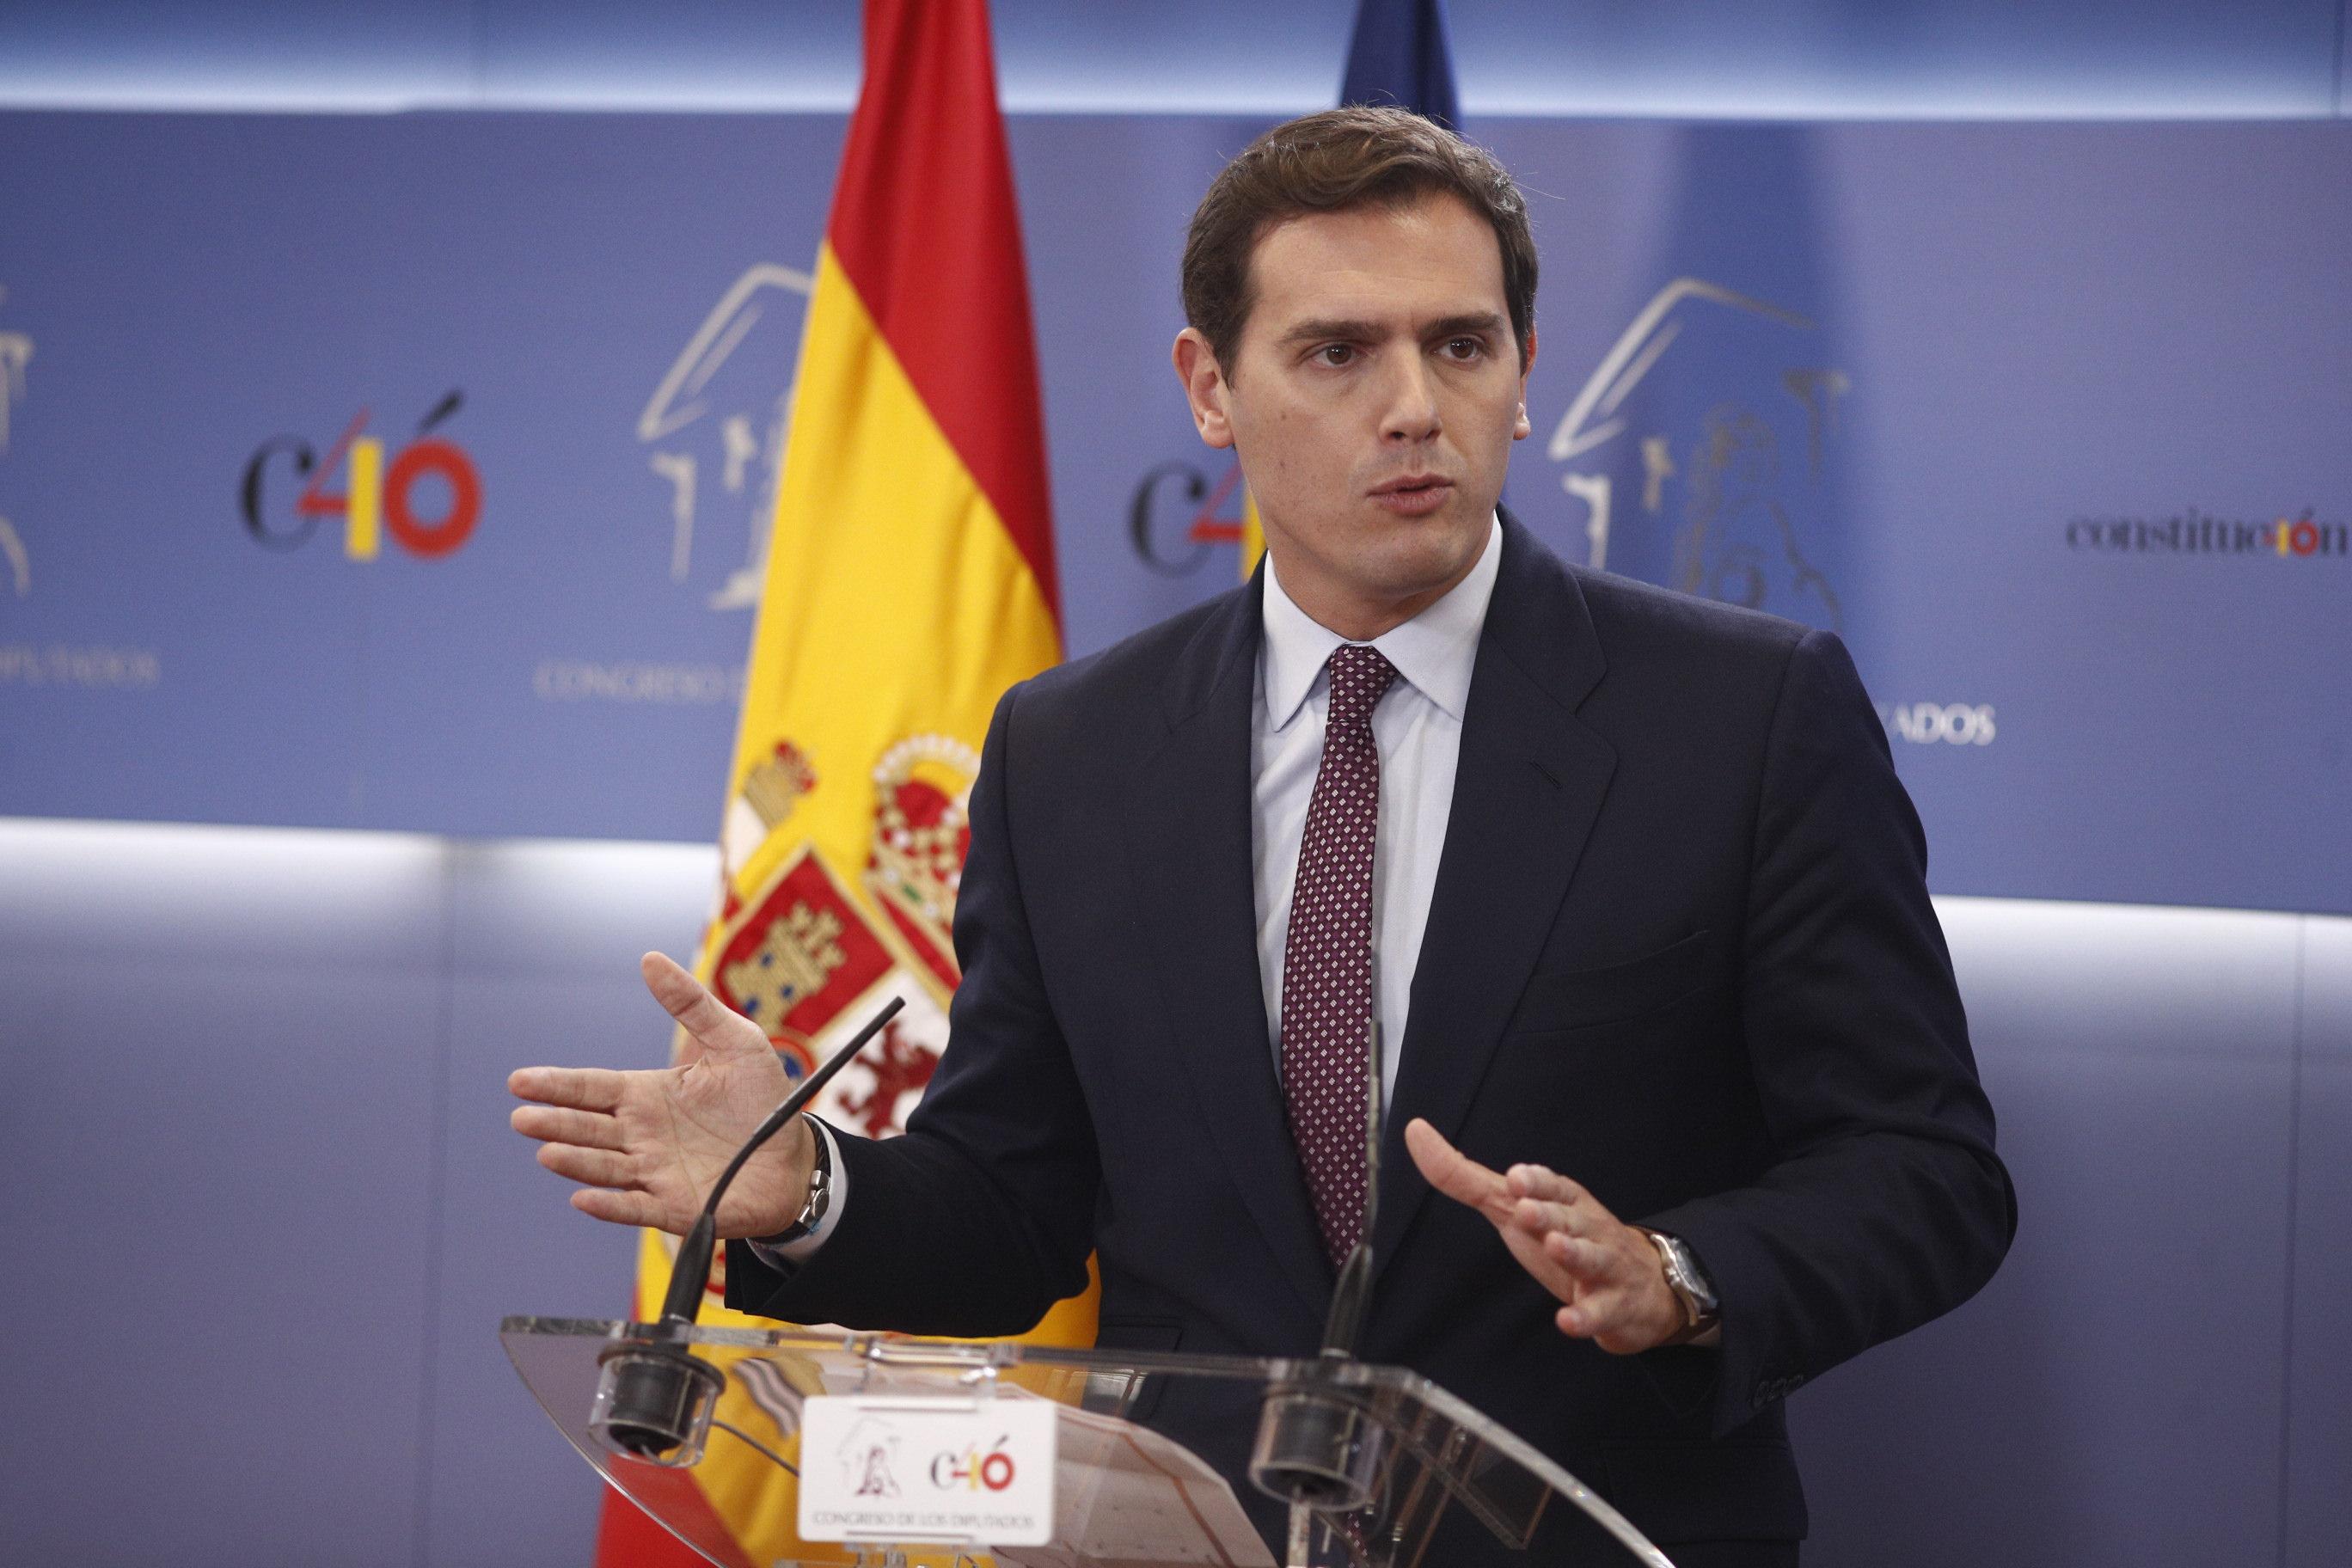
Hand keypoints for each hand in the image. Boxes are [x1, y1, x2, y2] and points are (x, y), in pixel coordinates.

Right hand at [508, 952, 814, 1238]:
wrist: (797, 1157)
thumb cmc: (762, 1099)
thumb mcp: (734, 1040)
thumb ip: (692, 1003)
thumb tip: (650, 959)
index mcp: (648, 1095)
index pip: (593, 1088)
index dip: (557, 1085)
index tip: (520, 1081)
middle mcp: (642, 1134)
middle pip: (589, 1127)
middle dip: (556, 1123)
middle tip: (523, 1117)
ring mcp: (654, 1172)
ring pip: (605, 1167)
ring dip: (576, 1162)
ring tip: (548, 1152)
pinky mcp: (674, 1206)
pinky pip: (635, 1207)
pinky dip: (609, 1205)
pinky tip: (584, 1198)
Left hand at [1403, 1117, 1686, 1353]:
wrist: (1643, 1285)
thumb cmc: (1567, 1236)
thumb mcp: (1516, 1205)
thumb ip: (1464, 1176)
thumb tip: (1415, 1133)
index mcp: (1565, 1200)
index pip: (1552, 1185)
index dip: (1535, 1181)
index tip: (1515, 1177)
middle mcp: (1586, 1228)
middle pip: (1568, 1218)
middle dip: (1548, 1213)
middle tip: (1526, 1210)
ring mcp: (1603, 1267)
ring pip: (1590, 1257)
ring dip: (1573, 1252)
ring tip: (1555, 1246)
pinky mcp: (1612, 1307)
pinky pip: (1599, 1312)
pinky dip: (1585, 1317)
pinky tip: (1567, 1320)